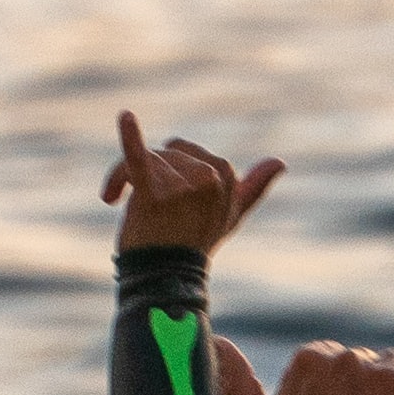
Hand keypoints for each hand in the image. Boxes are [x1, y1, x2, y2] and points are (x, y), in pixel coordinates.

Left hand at [103, 109, 284, 257]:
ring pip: (145, 159)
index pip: (186, 151)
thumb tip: (280, 162)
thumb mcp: (231, 215)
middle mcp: (208, 178)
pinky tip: (126, 117)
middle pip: (165, 152)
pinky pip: (138, 159)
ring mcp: (182, 186)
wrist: (166, 277)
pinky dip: (130, 136)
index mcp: (225, 174)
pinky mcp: (153, 193)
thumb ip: (254, 187)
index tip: (162, 195)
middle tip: (132, 201)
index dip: (170, 169)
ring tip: (113, 200)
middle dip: (148, 171)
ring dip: (122, 177)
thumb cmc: (195, 244)